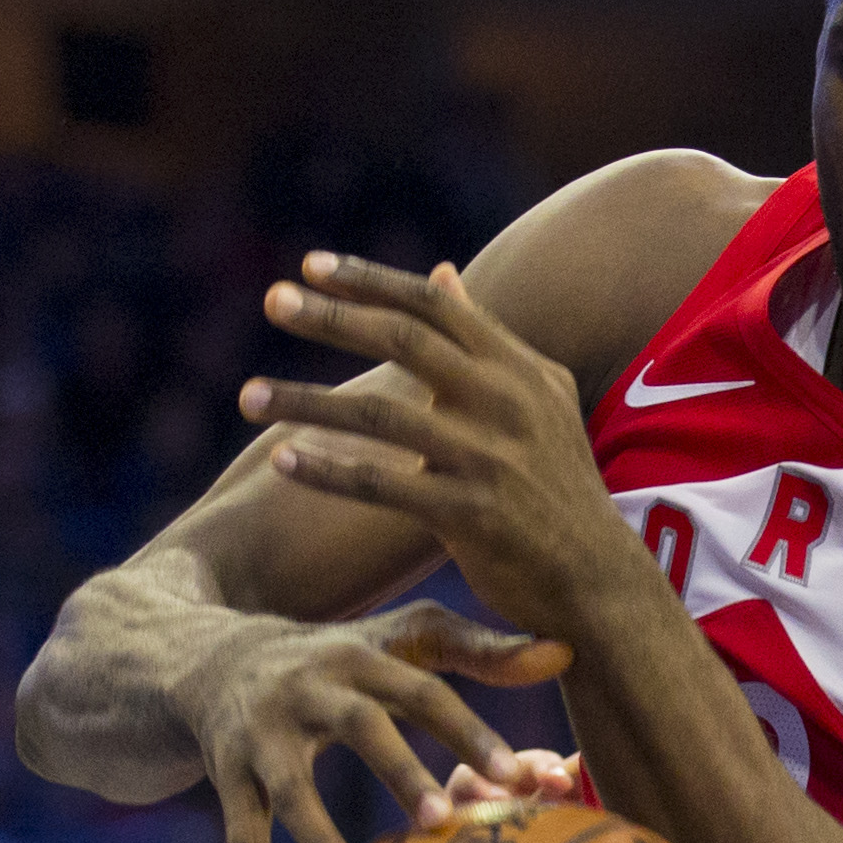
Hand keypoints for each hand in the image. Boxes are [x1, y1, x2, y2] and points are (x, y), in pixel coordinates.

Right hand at [174, 604, 566, 842]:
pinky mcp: (225, 776)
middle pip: (359, 728)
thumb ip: (482, 648)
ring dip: (316, 841)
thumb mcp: (404, 637)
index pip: (425, 692)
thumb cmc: (340, 658)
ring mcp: (261, 736)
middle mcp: (308, 692)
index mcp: (362, 659)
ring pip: (286, 790)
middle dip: (399, 773)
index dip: (469, 731)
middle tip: (443, 821)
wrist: (214, 662)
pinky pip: (238, 836)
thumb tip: (566, 651)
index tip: (518, 775)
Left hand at [243, 252, 651, 653]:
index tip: (311, 265)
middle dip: (334, 318)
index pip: (438, 307)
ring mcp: (493, 459)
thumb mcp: (536, 401)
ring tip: (246, 396)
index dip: (372, 281)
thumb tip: (441, 273)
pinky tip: (283, 460)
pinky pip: (384, 485)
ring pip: (382, 415)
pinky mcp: (474, 515)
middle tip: (273, 300)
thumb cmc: (554, 486)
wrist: (596, 577)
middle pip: (407, 342)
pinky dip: (329, 471)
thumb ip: (484, 339)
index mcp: (521, 370)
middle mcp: (510, 403)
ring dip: (307, 401)